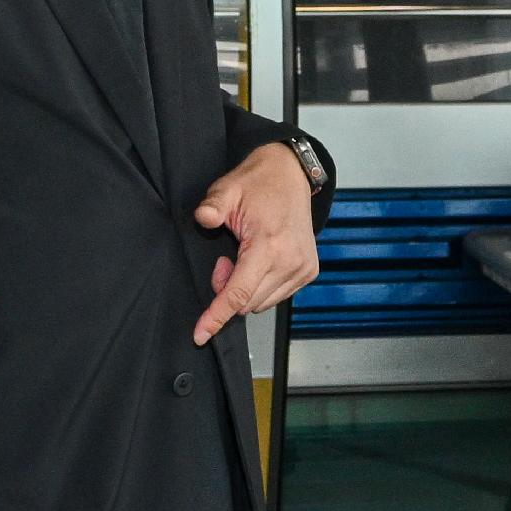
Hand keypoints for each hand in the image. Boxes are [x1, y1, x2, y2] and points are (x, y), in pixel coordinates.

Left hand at [190, 140, 319, 341]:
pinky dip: (261, 287)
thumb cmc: (258, 183)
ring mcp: (303, 268)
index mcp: (268, 245)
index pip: (238, 293)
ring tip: (243, 256)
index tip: (201, 334)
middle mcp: (290, 261)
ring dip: (245, 288)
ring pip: (261, 303)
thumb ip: (212, 207)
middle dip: (227, 289)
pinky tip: (259, 262)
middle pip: (248, 302)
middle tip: (224, 259)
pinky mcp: (309, 271)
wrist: (292, 175)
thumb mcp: (227, 189)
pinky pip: (276, 296)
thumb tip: (203, 219)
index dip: (216, 315)